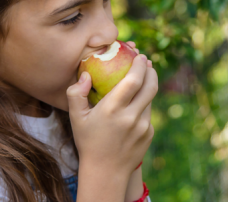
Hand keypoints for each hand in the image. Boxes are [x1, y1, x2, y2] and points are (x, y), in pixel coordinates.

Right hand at [66, 51, 156, 176]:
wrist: (105, 172)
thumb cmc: (88, 141)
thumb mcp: (76, 118)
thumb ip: (76, 94)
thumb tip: (86, 75)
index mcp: (112, 110)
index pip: (133, 80)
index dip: (140, 65)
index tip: (140, 56)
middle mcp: (131, 117)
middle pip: (150, 86)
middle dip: (151, 70)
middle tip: (147, 62)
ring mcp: (143, 126)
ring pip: (150, 99)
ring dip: (148, 86)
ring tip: (143, 78)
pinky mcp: (149, 134)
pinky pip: (148, 114)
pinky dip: (143, 105)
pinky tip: (135, 106)